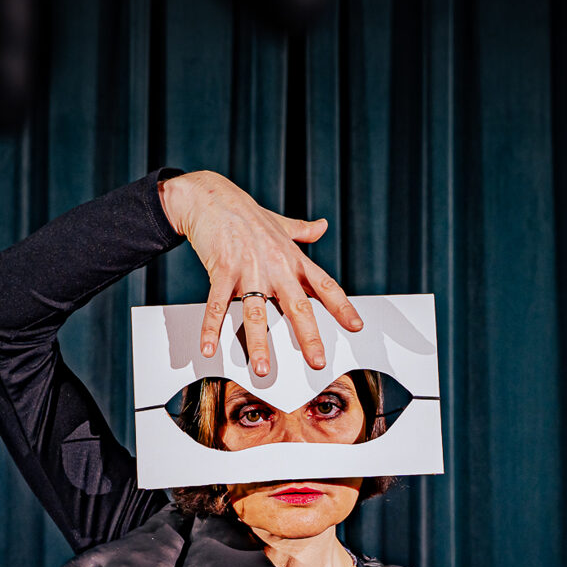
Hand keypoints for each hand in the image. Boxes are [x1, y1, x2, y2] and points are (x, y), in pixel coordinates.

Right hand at [158, 170, 362, 373]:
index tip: (356, 326)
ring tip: (261, 369)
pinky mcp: (221, 270)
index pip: (324, 285)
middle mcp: (275, 266)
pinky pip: (216, 305)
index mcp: (292, 259)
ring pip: (256, 313)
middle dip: (308, 337)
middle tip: (317, 361)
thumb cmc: (246, 214)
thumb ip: (302, 230)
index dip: (342, 306)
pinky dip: (211, 328)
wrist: (211, 196)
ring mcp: (248, 269)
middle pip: (297, 306)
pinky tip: (209, 347)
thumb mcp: (279, 223)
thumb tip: (322, 225)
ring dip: (258, 343)